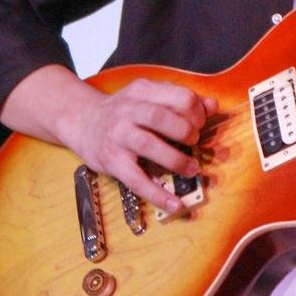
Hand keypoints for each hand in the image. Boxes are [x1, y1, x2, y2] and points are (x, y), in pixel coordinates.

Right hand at [59, 77, 218, 214]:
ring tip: (192, 169)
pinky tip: (174, 204)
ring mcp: (118, 135)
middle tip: (194, 142)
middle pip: (163, 117)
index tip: (200, 124)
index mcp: (143, 91)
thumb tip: (213, 106)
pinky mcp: (112, 161)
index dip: (197, 112)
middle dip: (187, 132)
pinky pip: (137, 180)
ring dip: (177, 159)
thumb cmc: (123, 112)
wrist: (83, 122)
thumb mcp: (149, 98)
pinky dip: (157, 194)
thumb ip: (180, 101)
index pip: (179, 96)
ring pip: (149, 145)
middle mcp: (128, 110)